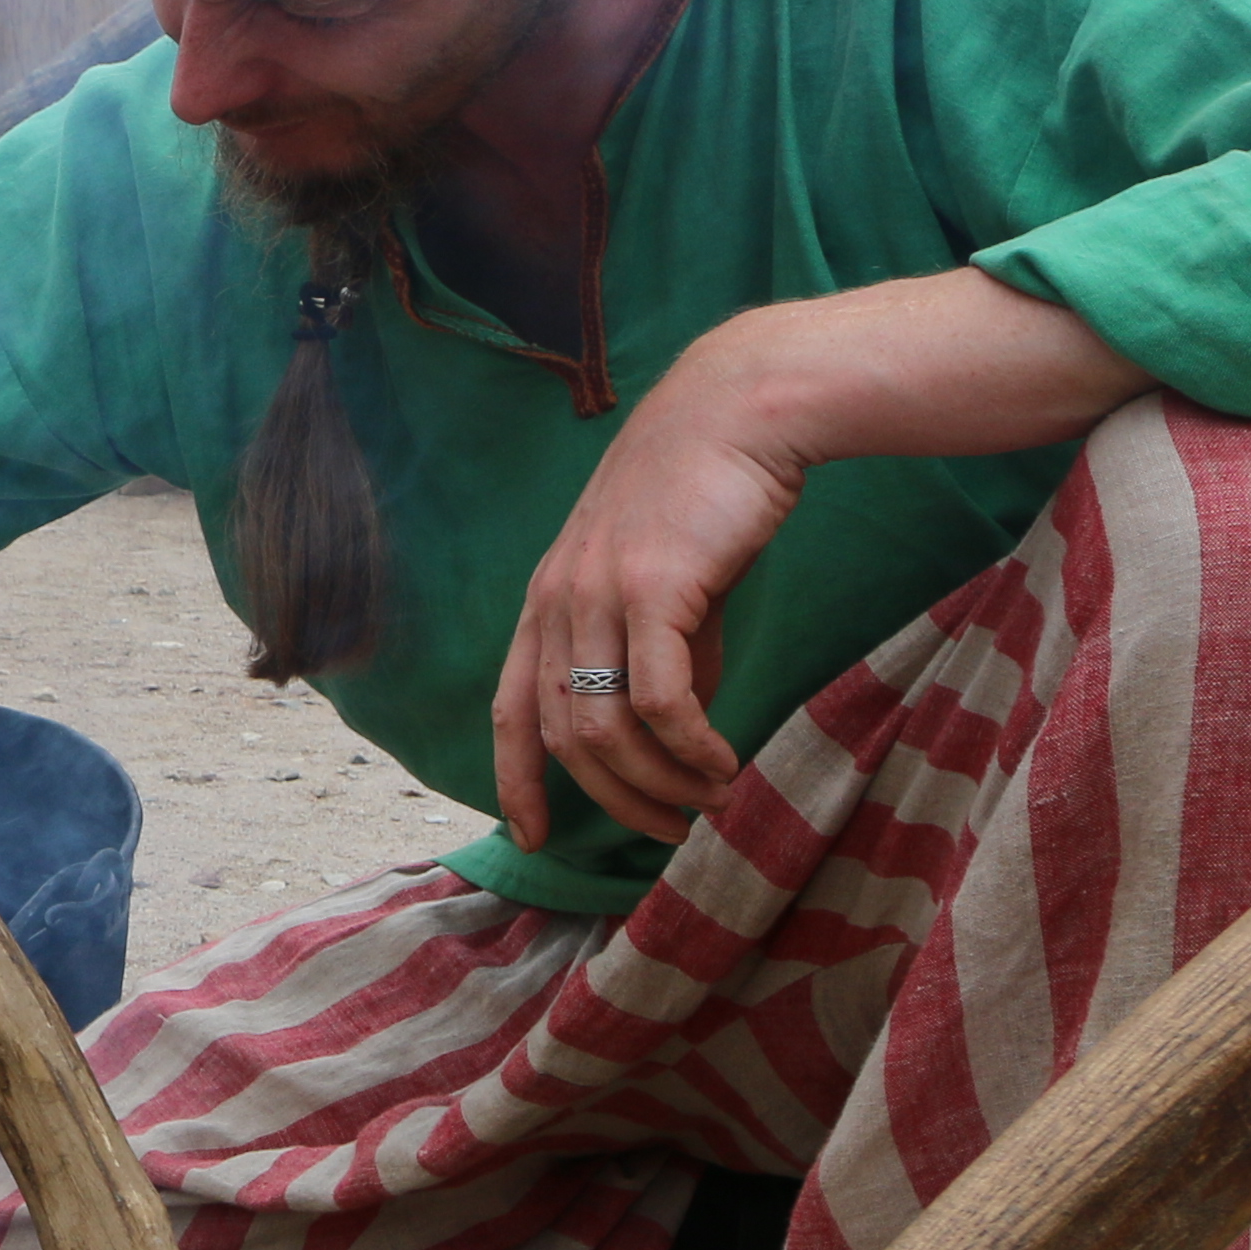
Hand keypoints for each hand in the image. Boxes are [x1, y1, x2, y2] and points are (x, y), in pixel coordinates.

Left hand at [489, 324, 801, 851]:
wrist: (739, 411)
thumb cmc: (705, 493)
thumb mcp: (663, 581)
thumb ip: (656, 650)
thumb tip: (672, 726)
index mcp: (546, 600)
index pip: (511, 710)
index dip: (514, 782)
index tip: (531, 838)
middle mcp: (557, 601)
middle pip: (564, 737)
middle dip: (615, 800)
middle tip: (668, 831)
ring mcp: (598, 593)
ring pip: (608, 730)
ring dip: (660, 782)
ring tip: (709, 801)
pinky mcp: (653, 589)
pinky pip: (660, 701)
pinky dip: (690, 748)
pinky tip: (723, 763)